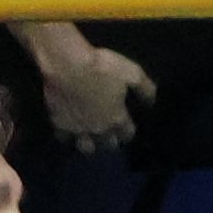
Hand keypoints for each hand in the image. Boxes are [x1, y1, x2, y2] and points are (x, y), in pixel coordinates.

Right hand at [29, 35, 157, 148]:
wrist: (67, 64)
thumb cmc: (102, 66)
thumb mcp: (132, 73)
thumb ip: (145, 89)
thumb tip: (153, 102)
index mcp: (117, 118)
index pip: (127, 134)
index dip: (128, 131)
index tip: (128, 126)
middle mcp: (98, 129)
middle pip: (108, 145)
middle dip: (111, 141)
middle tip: (110, 133)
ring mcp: (77, 129)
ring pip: (86, 148)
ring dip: (90, 144)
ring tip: (90, 138)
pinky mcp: (59, 124)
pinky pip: (64, 139)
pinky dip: (68, 137)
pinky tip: (69, 131)